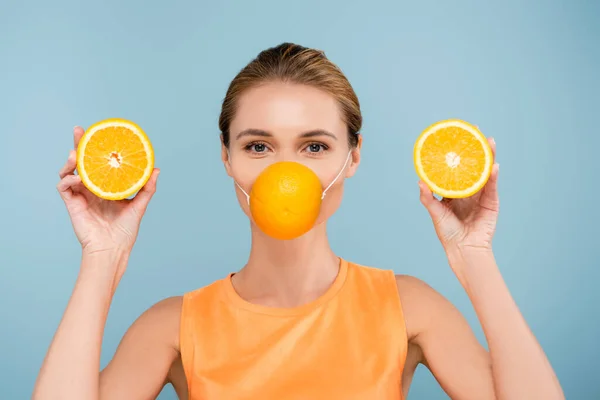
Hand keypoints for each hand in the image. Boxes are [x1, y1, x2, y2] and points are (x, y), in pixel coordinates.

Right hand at [57, 126, 159, 262]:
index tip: (98, 133)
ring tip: (75, 154)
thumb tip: (156, 169)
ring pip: (69, 172)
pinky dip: (67, 180)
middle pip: (81, 162)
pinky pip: (64, 187)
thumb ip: (146, 188)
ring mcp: (81, 195)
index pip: (99, 163)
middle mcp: (92, 189)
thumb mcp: (139, 205)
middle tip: (79, 130)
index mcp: (106, 187)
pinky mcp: (72, 204)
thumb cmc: (125, 231)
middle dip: (78, 145)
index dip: (96, 149)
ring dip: (69, 161)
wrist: (113, 249)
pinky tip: (76, 179)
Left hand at [419, 137, 498, 251]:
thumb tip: (419, 181)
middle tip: (475, 132)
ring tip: (489, 142)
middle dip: (475, 150)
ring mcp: (481, 195)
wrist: (463, 249)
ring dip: (488, 157)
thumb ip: (428, 198)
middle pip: (473, 166)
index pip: (456, 169)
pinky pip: (492, 187)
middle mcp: (468, 191)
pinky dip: (493, 176)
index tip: (456, 139)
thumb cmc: (448, 233)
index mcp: (455, 192)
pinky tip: (494, 165)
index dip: (457, 155)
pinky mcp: (491, 203)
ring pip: (485, 172)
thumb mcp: (435, 213)